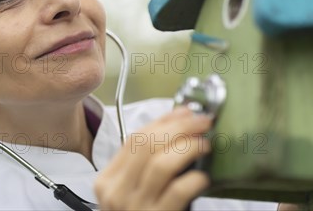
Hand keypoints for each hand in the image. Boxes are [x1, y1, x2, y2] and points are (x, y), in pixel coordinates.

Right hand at [94, 107, 212, 210]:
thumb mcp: (133, 194)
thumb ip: (144, 167)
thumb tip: (177, 129)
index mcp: (107, 181)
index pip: (134, 139)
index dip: (163, 121)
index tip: (185, 111)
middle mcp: (116, 192)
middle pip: (146, 144)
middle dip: (178, 126)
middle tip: (202, 121)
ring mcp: (134, 207)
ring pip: (160, 163)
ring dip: (187, 147)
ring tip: (205, 145)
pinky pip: (177, 192)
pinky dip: (193, 179)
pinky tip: (204, 178)